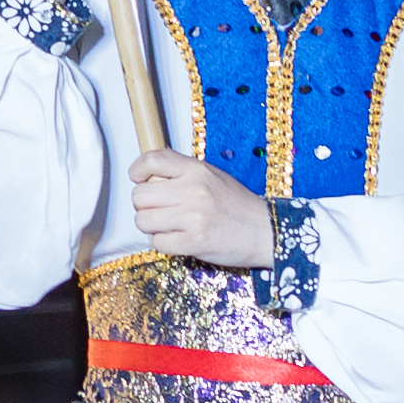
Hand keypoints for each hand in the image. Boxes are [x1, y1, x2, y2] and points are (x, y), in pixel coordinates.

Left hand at [122, 150, 275, 266]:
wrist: (265, 231)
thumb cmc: (238, 206)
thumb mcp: (213, 176)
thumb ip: (183, 173)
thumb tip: (149, 178)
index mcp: (198, 170)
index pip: (152, 160)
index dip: (138, 170)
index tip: (139, 179)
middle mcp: (193, 190)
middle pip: (140, 195)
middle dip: (144, 205)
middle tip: (159, 210)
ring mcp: (193, 216)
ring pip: (143, 220)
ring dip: (152, 226)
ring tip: (170, 226)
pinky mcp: (193, 241)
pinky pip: (157, 242)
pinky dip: (164, 243)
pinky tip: (178, 239)